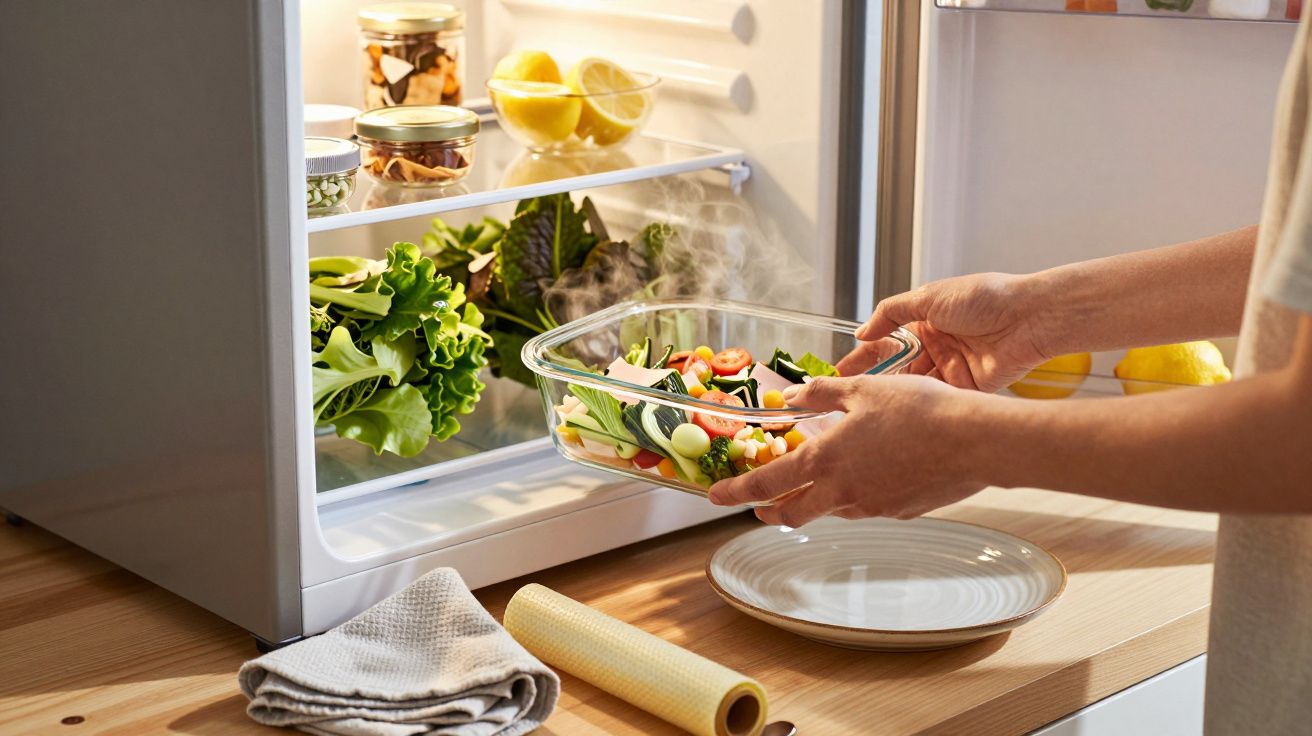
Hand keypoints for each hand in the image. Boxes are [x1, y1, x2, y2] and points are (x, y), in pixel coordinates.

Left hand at [708, 375, 988, 526]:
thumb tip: (795, 395)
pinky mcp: (898, 511)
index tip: (713, 496)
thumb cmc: (921, 410)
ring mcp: (871, 506)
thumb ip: (823, 394)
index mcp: (826, 460)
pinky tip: (864, 479)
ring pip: (828, 511)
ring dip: (810, 503)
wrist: (974, 441)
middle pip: (791, 512)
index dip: (735, 490)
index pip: (766, 483)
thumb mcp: (864, 389)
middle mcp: (842, 491)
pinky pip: (863, 507)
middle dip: (768, 511)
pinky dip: (850, 497)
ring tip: (809, 489)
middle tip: (758, 507)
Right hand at [837, 273, 1052, 392]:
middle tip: (848, 399)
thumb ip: (891, 313)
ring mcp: (951, 369)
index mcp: (926, 322)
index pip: (885, 342)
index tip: (840, 373)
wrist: (1029, 318)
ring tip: (871, 407)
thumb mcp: (929, 296)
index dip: (862, 358)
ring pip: (915, 388)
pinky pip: (939, 399)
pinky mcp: (968, 388)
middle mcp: (937, 347)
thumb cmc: (985, 298)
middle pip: (898, 370)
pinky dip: (922, 404)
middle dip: (874, 384)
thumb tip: (863, 331)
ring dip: (896, 396)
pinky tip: (902, 412)